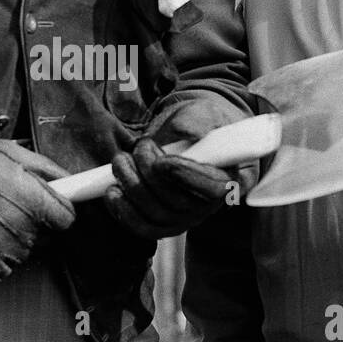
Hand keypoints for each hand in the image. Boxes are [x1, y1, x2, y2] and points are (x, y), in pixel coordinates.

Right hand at [0, 114, 74, 279]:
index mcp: (35, 203)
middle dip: (35, 224)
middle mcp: (23, 231)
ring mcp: (2, 251)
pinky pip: (3, 268)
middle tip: (8, 206)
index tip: (46, 206)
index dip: (56, 211)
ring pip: (24, 253)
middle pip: (47, 238)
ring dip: (14, 240)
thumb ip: (47, 171)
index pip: (67, 220)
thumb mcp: (13, 153)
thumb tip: (68, 180)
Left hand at [105, 96, 251, 240]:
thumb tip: (189, 134)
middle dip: (149, 175)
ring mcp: (187, 218)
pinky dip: (124, 212)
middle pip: (178, 204)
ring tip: (121, 161)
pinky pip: (144, 228)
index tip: (161, 161)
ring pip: (157, 216)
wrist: (184, 135)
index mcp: (229, 177)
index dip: (186, 177)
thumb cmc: (197, 122)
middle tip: (139, 147)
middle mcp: (210, 205)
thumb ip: (197, 121)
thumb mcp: (202, 113)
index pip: (213, 189)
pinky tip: (113, 191)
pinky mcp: (165, 223)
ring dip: (131, 188)